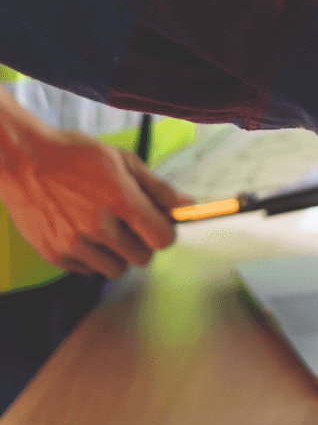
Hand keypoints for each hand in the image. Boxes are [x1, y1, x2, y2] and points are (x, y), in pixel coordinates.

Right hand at [0, 127, 192, 277]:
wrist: (22, 159)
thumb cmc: (76, 155)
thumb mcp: (122, 160)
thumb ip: (158, 187)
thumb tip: (188, 205)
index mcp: (120, 200)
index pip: (162, 238)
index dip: (166, 232)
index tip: (158, 223)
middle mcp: (97, 225)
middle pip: (142, 258)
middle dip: (143, 242)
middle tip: (130, 224)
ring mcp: (73, 242)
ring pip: (116, 269)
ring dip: (118, 254)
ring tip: (107, 230)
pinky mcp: (53, 253)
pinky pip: (89, 270)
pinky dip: (92, 257)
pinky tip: (84, 233)